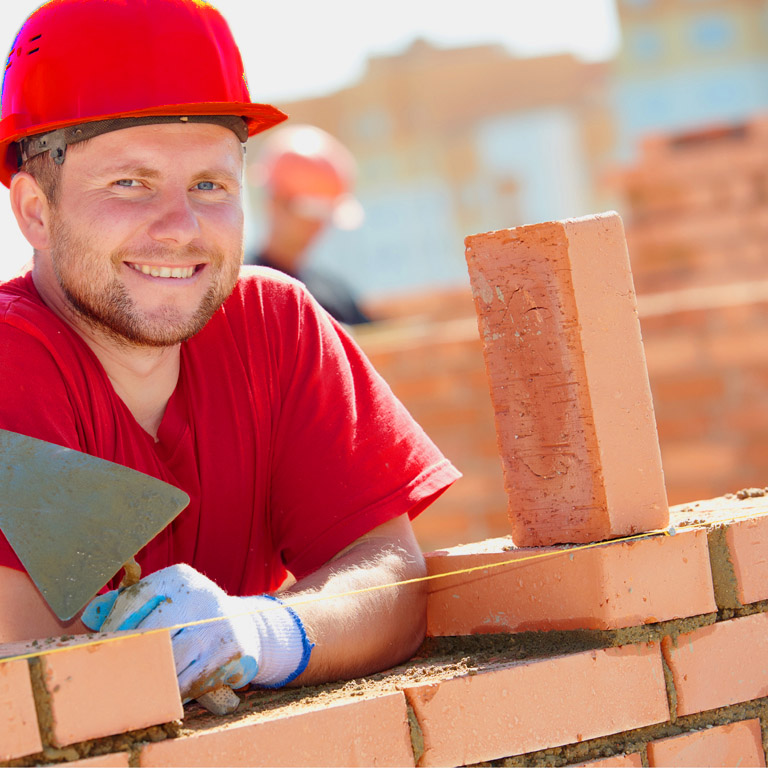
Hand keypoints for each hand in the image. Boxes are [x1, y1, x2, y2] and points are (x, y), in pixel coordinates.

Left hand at [82, 564, 310, 701]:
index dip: (116, 625)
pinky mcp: (231, 653)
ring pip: (168, 663)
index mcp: (180, 577)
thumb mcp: (168, 596)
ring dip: (150, 679)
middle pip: (150, 634)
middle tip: (112, 674)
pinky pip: (190, 682)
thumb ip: (129, 602)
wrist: (246, 626)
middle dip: (130, 656)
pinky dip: (173, 692)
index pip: (135, 600)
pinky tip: (164, 694)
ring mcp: (218, 625)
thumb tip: (91, 614)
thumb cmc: (193, 614)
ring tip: (135, 687)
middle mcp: (202, 596)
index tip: (104, 645)